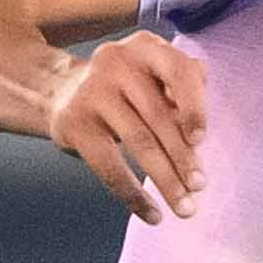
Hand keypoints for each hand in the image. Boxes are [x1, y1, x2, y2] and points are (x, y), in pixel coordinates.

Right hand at [50, 31, 207, 221]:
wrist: (61, 89)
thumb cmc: (128, 88)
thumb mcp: (154, 75)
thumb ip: (184, 89)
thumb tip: (201, 128)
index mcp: (147, 47)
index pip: (179, 71)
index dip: (193, 106)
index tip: (201, 141)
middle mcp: (117, 62)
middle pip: (159, 116)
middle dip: (183, 157)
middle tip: (200, 187)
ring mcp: (92, 91)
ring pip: (138, 143)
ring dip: (165, 180)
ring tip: (184, 208)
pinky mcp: (74, 122)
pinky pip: (110, 166)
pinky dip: (133, 195)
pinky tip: (152, 215)